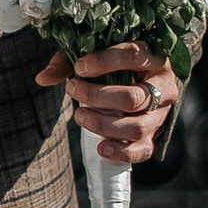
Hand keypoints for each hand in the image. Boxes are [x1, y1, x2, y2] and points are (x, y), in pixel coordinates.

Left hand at [36, 40, 179, 166]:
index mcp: (153, 58)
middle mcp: (164, 87)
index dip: (105, 61)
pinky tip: (100, 148)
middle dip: (97, 97)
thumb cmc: (114, 66)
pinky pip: (142, 150)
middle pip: (133, 97)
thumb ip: (68, 63)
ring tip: (80, 116)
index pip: (134, 56)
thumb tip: (42, 79)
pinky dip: (120, 152)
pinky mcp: (153, 136)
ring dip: (103, 124)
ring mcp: (160, 114)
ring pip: (136, 126)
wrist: (138, 84)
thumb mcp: (94, 56)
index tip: (79, 67)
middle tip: (72, 89)